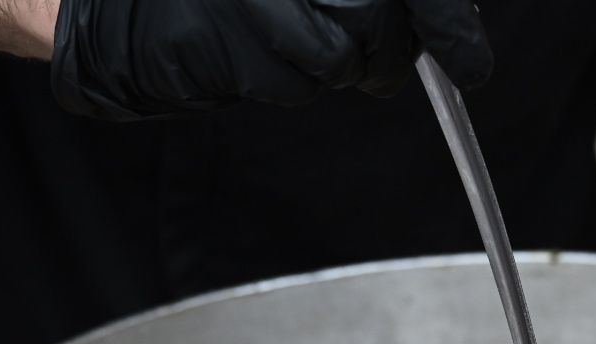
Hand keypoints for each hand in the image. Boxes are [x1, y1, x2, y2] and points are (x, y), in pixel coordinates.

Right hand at [50, 0, 491, 119]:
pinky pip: (288, 84)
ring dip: (328, 66)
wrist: (124, 4)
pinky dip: (281, 80)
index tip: (472, 63)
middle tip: (367, 58)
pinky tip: (248, 49)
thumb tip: (456, 35)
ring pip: (337, 61)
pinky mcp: (215, 43)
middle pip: (377, 26)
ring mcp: (247, 2)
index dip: (448, 21)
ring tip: (284, 35)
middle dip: (385, 54)